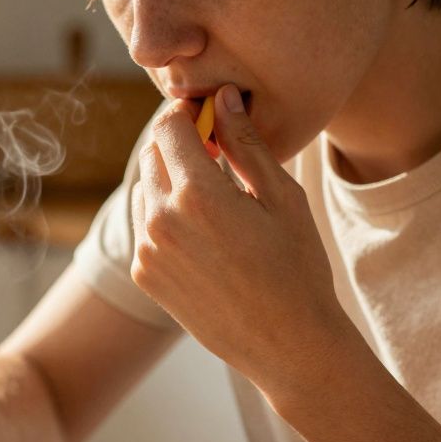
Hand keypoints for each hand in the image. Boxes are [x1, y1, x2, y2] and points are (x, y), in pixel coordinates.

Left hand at [130, 84, 353, 398]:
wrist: (286, 343)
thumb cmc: (297, 266)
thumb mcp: (281, 196)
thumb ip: (245, 143)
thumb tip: (223, 98)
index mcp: (196, 194)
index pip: (168, 126)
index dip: (187, 113)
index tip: (209, 114)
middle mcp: (160, 220)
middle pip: (152, 155)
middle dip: (178, 145)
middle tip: (215, 152)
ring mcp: (146, 250)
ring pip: (145, 190)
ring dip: (170, 181)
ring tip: (214, 196)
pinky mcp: (143, 274)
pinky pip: (144, 226)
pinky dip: (165, 216)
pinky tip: (204, 231)